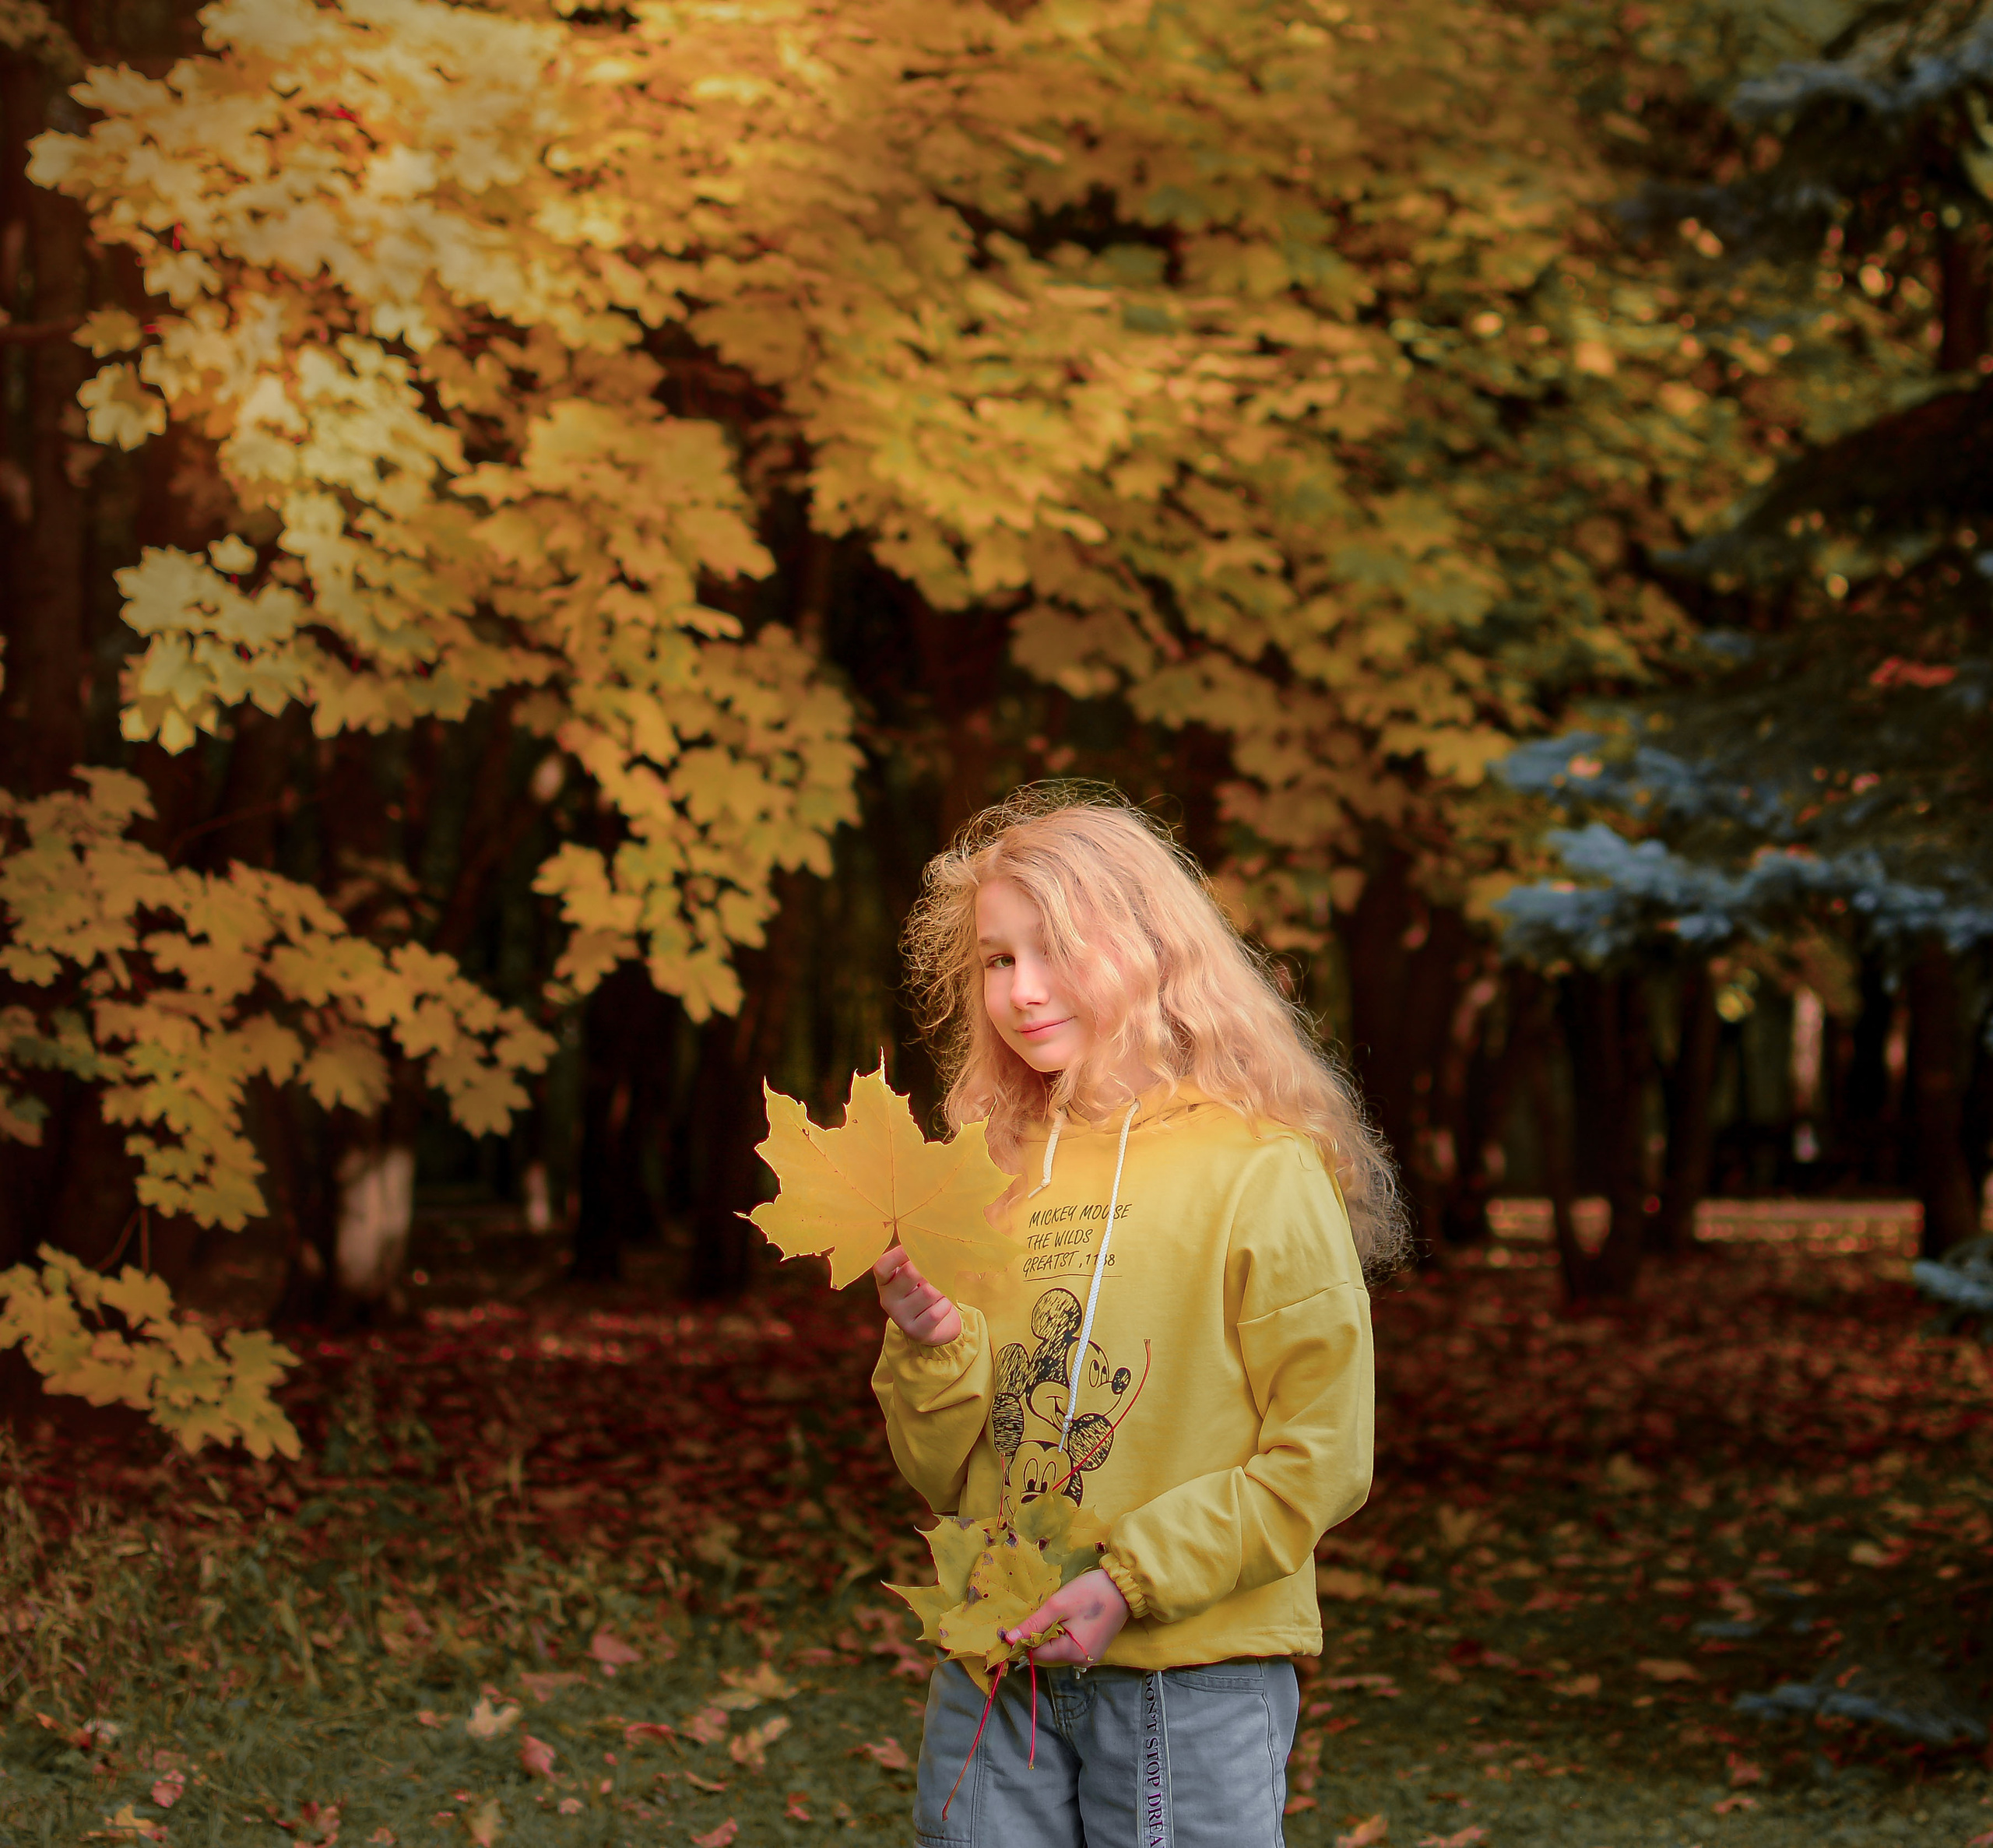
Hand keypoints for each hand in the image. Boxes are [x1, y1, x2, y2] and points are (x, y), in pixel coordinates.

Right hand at [874, 1243, 961, 1346]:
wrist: (932, 1326)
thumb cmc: (924, 1291)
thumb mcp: (916, 1276)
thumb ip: (917, 1262)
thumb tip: (933, 1246)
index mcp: (885, 1282)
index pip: (882, 1266)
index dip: (898, 1254)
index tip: (915, 1247)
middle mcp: (887, 1299)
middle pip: (910, 1272)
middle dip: (930, 1268)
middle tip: (938, 1271)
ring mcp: (900, 1317)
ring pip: (929, 1291)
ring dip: (941, 1289)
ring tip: (939, 1292)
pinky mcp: (915, 1331)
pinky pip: (937, 1311)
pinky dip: (945, 1305)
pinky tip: (942, 1306)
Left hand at [1002, 1567, 1129, 1664]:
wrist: (1123, 1587)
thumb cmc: (1089, 1593)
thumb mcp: (1058, 1605)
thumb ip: (1033, 1624)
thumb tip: (1009, 1639)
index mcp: (1071, 1653)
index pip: (1037, 1654)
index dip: (1025, 1639)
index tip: (1023, 1621)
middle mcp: (1081, 1661)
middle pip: (1048, 1652)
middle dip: (1041, 1634)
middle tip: (1047, 1611)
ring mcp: (1089, 1656)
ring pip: (1059, 1648)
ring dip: (1054, 1633)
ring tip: (1061, 1612)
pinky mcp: (1095, 1648)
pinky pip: (1071, 1645)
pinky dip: (1065, 1634)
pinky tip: (1071, 1618)